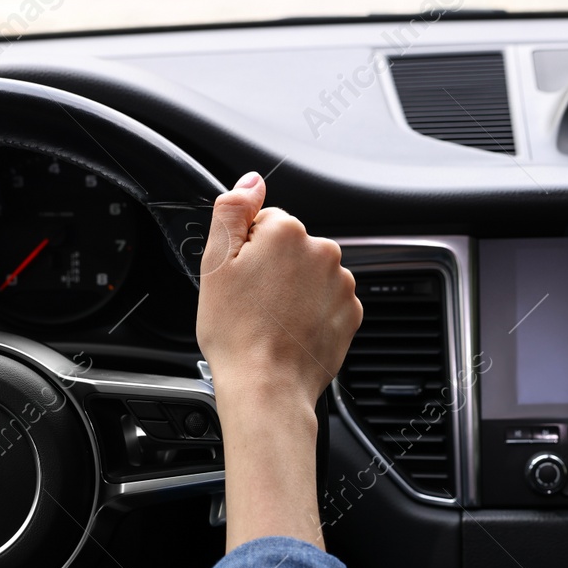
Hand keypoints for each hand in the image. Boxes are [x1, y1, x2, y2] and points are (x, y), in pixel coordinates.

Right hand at [197, 172, 360, 413]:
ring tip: (272, 320)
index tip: (240, 278)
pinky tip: (291, 330)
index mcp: (288, 232)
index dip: (247, 250)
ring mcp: (342, 284)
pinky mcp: (351, 313)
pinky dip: (312, 312)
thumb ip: (232, 210)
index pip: (265, 222)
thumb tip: (251, 181)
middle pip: (291, 247)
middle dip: (273, 268)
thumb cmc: (236, 331)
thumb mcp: (216, 262)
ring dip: (294, 290)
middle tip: (252, 302)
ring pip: (310, 275)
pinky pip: (327, 301)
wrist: (267, 386)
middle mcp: (323, 251)